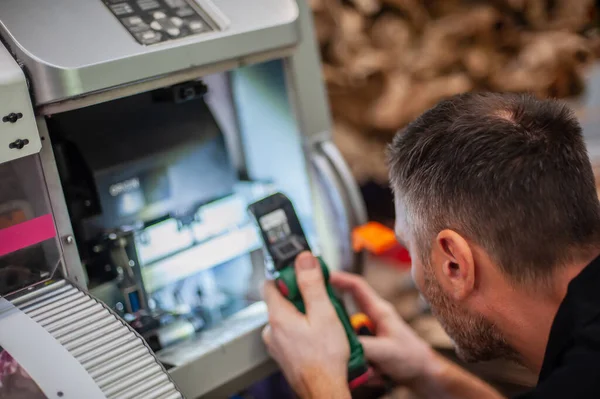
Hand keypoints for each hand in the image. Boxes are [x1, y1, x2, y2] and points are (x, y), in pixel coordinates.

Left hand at [262, 252, 350, 398]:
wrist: (324, 391)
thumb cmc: (325, 359)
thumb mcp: (324, 314)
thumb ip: (311, 284)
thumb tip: (304, 259)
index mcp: (277, 316)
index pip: (271, 282)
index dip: (287, 274)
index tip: (304, 274)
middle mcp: (272, 330)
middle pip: (281, 299)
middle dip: (301, 295)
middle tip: (321, 301)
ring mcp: (276, 343)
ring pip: (287, 316)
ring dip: (304, 313)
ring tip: (324, 321)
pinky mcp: (284, 353)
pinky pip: (290, 332)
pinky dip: (303, 329)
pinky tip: (319, 336)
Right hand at [330, 271, 435, 386]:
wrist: (424, 375)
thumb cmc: (413, 358)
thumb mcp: (385, 350)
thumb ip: (362, 345)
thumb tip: (339, 344)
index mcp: (379, 310)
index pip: (357, 286)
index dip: (339, 278)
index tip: (321, 276)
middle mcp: (372, 319)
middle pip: (345, 314)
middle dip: (339, 329)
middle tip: (328, 332)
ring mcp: (369, 334)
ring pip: (348, 337)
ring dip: (354, 354)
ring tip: (369, 366)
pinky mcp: (368, 347)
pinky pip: (354, 352)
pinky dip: (360, 365)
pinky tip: (374, 373)